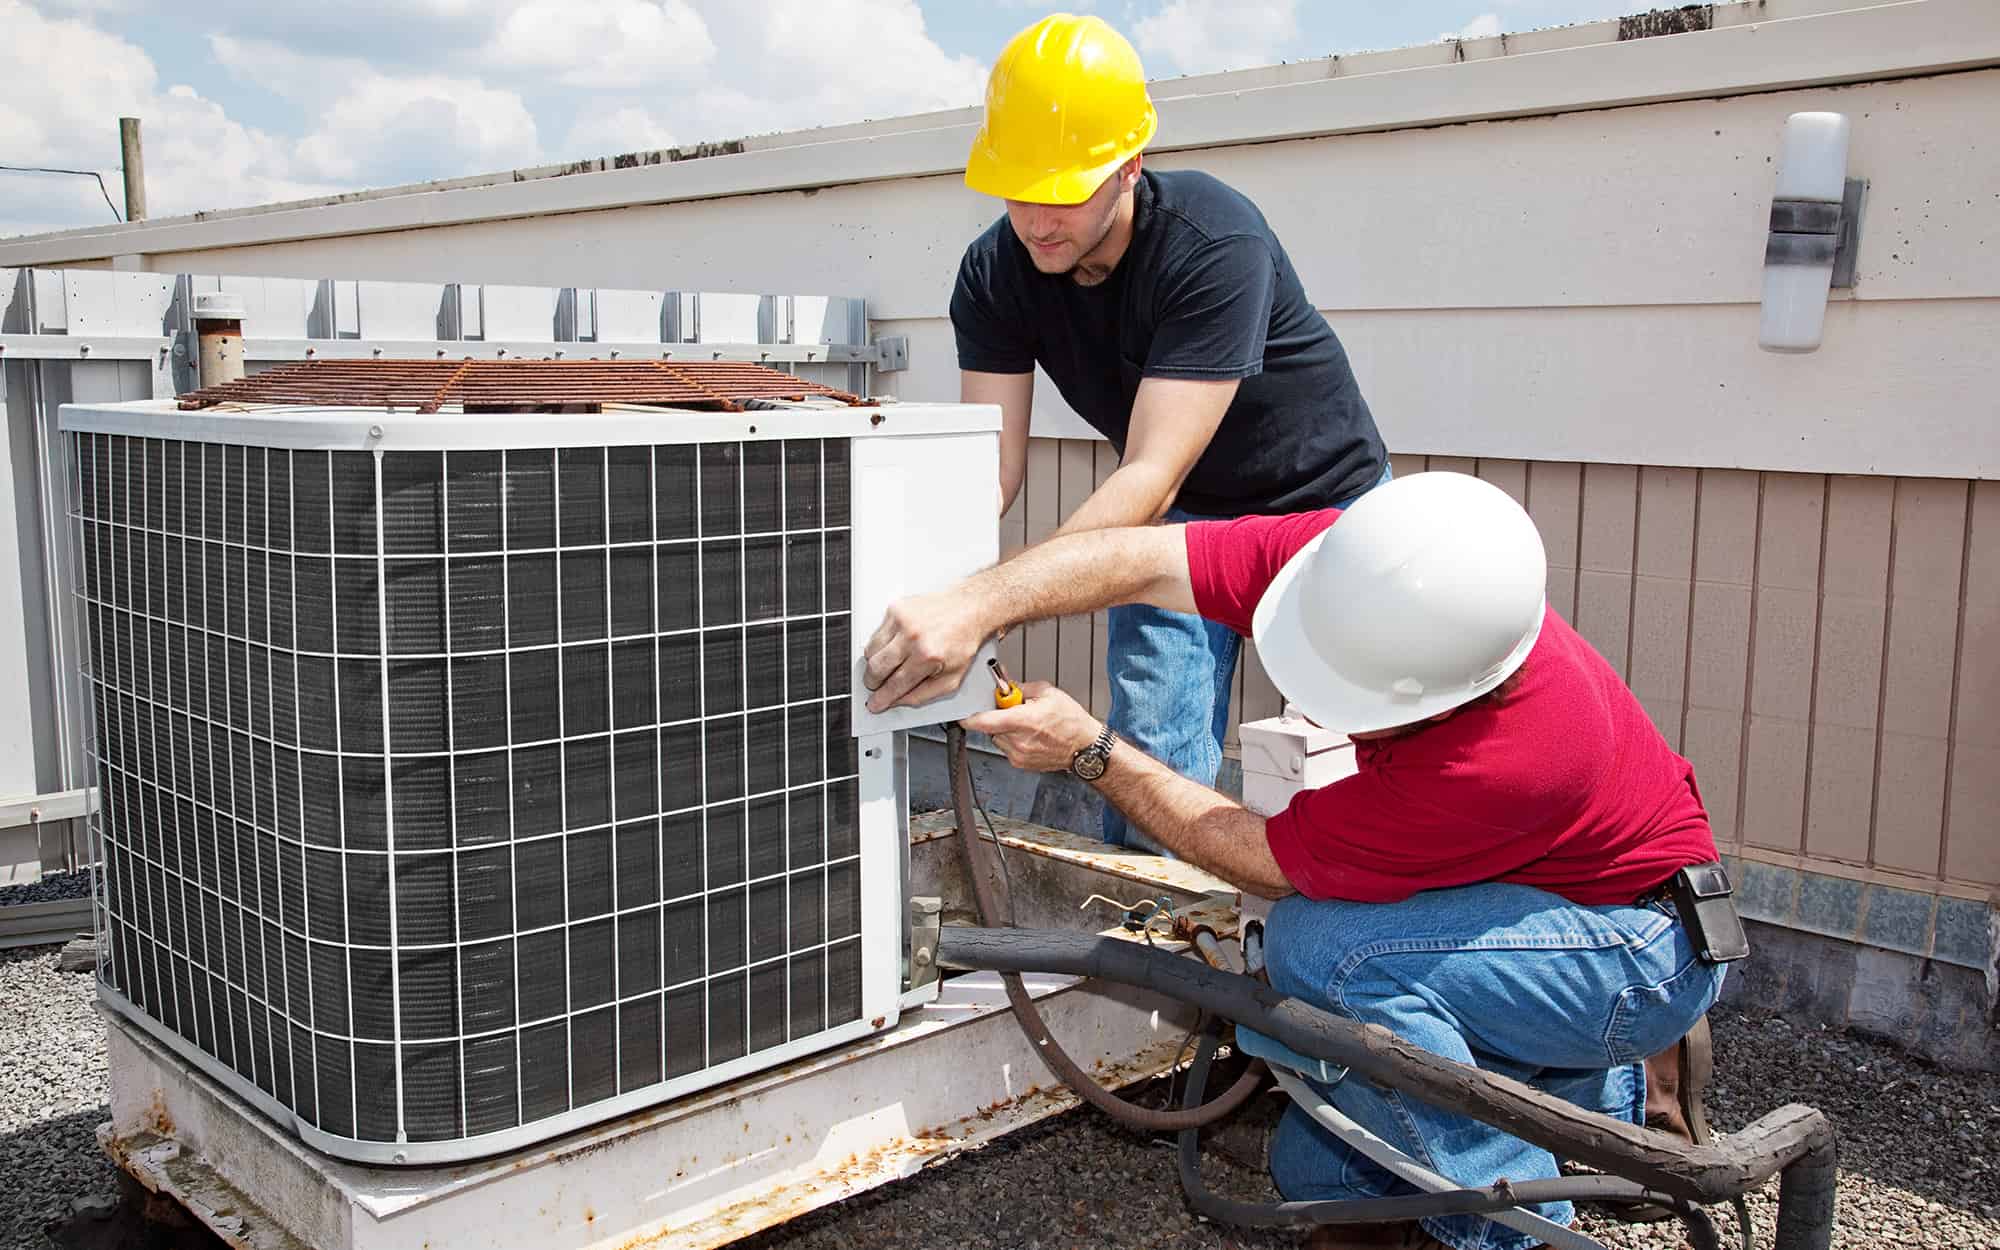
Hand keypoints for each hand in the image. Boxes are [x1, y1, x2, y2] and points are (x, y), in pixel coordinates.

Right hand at [862, 589, 992, 712]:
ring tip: (887, 666)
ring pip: (870, 651)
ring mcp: (902, 620)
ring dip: (874, 664)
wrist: (969, 609)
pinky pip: (875, 634)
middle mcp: (913, 636)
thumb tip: (898, 701)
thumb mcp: (952, 678)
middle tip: (876, 686)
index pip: (895, 684)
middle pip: (876, 668)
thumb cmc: (963, 640)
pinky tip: (894, 646)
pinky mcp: (895, 608)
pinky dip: (880, 645)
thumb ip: (923, 694)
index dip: (882, 698)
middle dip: (873, 683)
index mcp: (928, 655)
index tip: (875, 703)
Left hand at [961, 682, 1100, 772]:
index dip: (970, 717)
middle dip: (998, 717)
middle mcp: (1018, 741)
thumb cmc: (1072, 722)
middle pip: (991, 727)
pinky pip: (1007, 749)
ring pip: (998, 738)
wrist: (1086, 748)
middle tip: (1014, 711)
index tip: (964, 713)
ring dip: (1005, 730)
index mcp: (1023, 721)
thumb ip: (1021, 688)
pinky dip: (1013, 741)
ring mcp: (1019, 755)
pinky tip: (1031, 737)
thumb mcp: (1048, 693)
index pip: (985, 721)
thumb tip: (1005, 684)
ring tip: (1027, 725)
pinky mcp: (1021, 764)